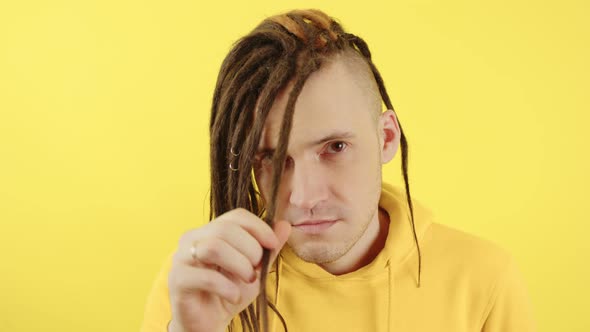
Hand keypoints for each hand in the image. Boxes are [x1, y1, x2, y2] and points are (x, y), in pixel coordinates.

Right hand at [167, 208, 291, 331]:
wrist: (208, 324)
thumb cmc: (229, 292)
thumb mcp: (255, 269)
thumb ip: (269, 248)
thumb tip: (285, 224)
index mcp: (210, 231)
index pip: (237, 215)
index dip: (259, 227)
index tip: (273, 245)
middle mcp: (192, 239)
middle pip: (226, 229)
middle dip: (250, 250)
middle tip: (256, 270)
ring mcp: (181, 258)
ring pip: (214, 247)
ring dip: (240, 265)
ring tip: (248, 280)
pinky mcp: (178, 281)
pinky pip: (206, 277)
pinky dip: (227, 287)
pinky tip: (234, 296)